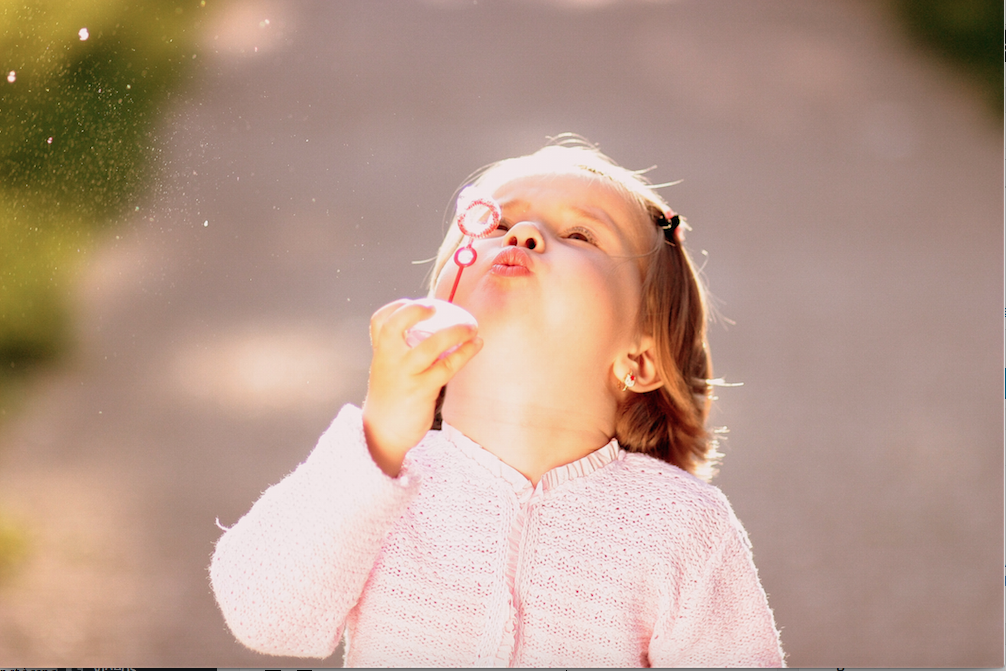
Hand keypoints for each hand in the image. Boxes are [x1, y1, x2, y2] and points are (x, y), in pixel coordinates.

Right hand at [362, 299, 482, 476]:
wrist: (383, 433)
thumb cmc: (392, 398)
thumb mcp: (388, 371)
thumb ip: (403, 353)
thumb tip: (438, 332)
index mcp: (381, 352)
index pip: (379, 321)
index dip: (397, 306)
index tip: (416, 302)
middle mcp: (388, 360)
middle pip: (393, 326)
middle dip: (415, 310)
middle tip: (437, 306)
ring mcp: (404, 375)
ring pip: (429, 346)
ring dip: (454, 332)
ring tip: (472, 327)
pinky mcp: (420, 391)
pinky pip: (446, 367)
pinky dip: (464, 353)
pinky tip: (476, 345)